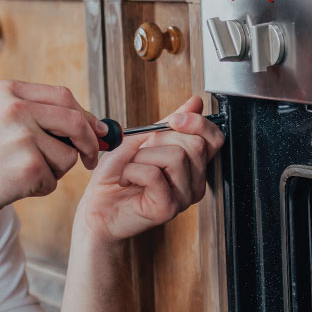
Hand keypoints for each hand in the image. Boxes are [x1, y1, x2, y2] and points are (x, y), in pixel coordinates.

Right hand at [0, 80, 107, 219]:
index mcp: (10, 91)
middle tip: (89, 159)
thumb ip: (39, 115)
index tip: (96, 131)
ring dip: (55, 170)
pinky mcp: (29, 166)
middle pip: (75, 121)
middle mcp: (16, 108)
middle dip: (89, 142)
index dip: (85, 115)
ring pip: (68, 155)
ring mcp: (23, 137)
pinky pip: (54, 179)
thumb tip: (93, 125)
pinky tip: (15, 186)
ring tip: (23, 174)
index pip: (64, 96)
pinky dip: (41, 188)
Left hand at [74, 96, 223, 243]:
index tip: (174, 119)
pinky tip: (127, 180)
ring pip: (175, 156)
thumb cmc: (116, 176)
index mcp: (192, 166)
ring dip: (142, 156)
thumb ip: (168, 124)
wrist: (97, 208)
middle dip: (160, 139)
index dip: (197, 123)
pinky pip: (154, 174)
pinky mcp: (167, 209)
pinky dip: (132, 170)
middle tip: (140, 153)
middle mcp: (194, 183)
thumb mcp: (141, 140)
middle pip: (195, 144)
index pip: (214, 139)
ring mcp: (183, 198)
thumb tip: (195, 103)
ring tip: (131, 169)